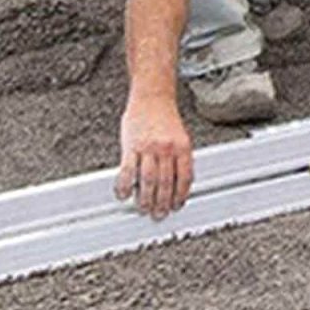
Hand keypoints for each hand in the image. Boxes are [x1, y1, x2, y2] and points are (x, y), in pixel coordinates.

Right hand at [114, 96, 193, 219]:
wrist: (152, 95)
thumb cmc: (164, 116)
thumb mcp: (180, 136)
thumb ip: (180, 158)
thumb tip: (180, 183)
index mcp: (183, 147)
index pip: (184, 178)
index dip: (181, 195)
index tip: (176, 206)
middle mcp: (167, 148)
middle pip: (166, 184)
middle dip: (163, 203)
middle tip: (159, 214)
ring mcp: (148, 147)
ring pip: (148, 181)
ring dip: (146, 199)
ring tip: (143, 208)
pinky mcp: (131, 145)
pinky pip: (128, 171)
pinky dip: (126, 185)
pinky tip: (124, 194)